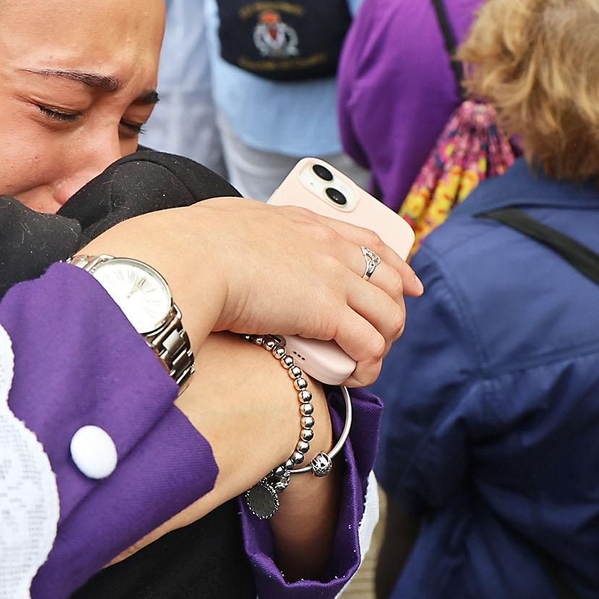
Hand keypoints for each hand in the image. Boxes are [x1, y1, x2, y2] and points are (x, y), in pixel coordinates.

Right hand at [84, 198, 422, 384]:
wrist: (190, 258)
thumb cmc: (192, 243)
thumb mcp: (229, 220)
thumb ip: (243, 231)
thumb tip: (224, 238)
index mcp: (307, 223)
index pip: (370, 241)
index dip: (397, 266)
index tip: (409, 284)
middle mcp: (330, 247)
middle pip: (389, 281)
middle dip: (395, 312)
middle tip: (385, 336)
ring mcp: (333, 278)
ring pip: (388, 316)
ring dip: (383, 344)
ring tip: (365, 364)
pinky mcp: (327, 313)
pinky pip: (369, 346)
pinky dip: (367, 366)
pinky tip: (355, 377)